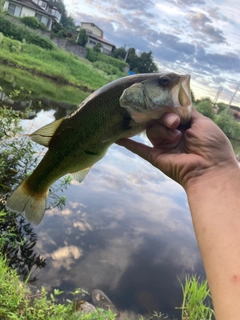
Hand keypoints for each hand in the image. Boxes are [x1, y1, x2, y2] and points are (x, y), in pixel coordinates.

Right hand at [117, 108, 237, 189]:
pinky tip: (117, 138)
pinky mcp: (155, 156)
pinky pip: (138, 148)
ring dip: (163, 130)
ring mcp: (163, 145)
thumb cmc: (211, 144)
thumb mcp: (202, 121)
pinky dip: (127, 143)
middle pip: (159, 119)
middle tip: (175, 122)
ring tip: (175, 135)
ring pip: (152, 129)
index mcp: (184, 126)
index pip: (169, 111)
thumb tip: (175, 102)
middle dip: (166, 117)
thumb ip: (187, 111)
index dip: (168, 106)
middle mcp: (172, 134)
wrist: (210, 168)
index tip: (166, 101)